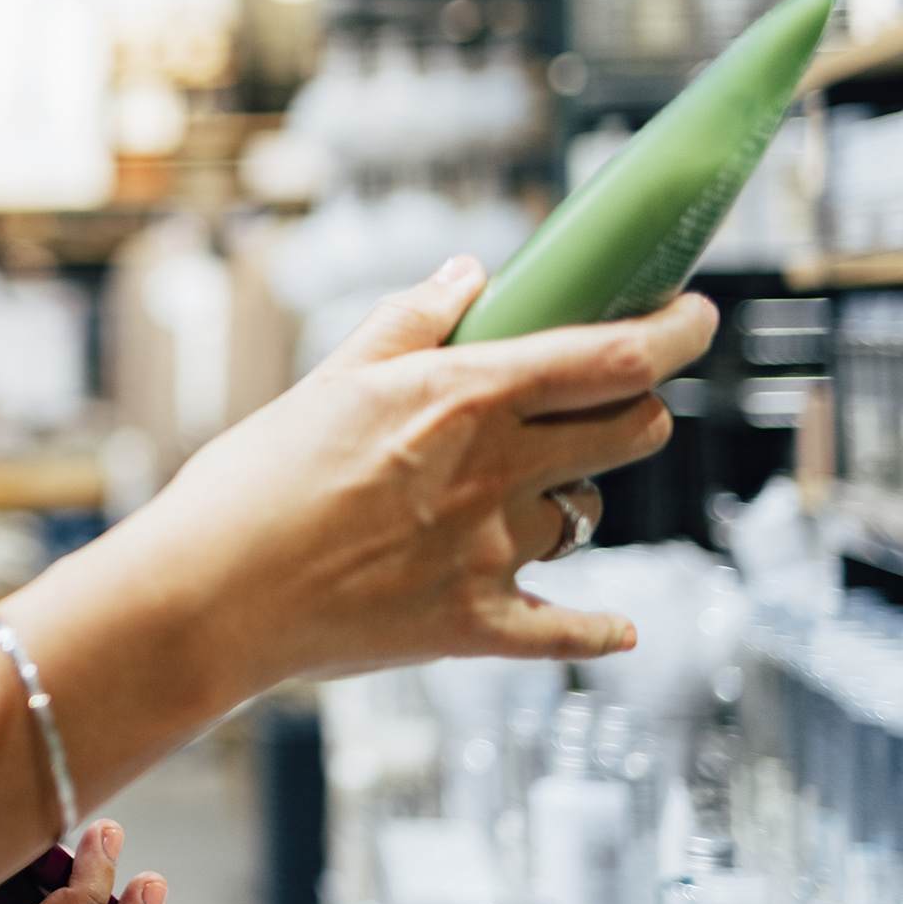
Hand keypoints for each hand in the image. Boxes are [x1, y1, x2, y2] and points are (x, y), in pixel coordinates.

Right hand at [147, 257, 718, 680]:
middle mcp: (493, 473)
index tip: (697, 317)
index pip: (607, 355)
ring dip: (574, 498)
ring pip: (588, 517)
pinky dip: (595, 628)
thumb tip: (466, 274)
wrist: (206, 597)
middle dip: (638, 408)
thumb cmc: (249, 483)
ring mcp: (489, 554)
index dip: (674, 332)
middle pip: (630, 432)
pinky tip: (617, 626)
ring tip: (527, 494)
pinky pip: (567, 629)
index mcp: (459, 397)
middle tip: (607, 403)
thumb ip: (406, 323)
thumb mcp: (325, 382)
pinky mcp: (475, 627)